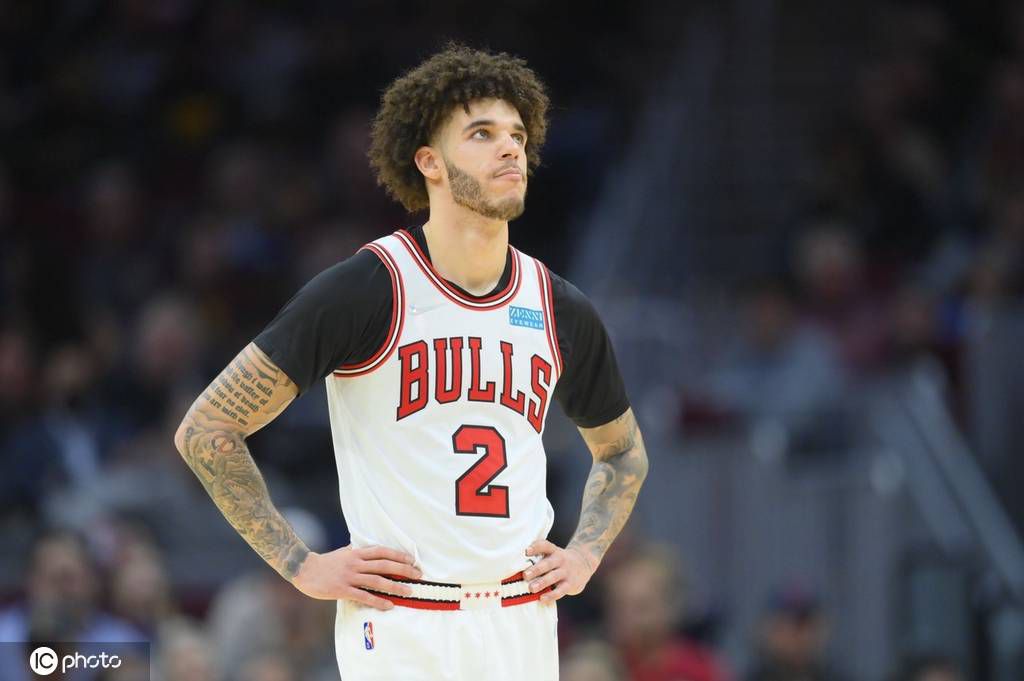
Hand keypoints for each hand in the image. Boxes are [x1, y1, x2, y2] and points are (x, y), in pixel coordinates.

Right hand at [291, 545, 421, 609]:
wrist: (304, 570)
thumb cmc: (325, 562)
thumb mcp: (343, 553)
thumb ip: (356, 551)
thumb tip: (368, 549)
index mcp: (356, 553)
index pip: (382, 552)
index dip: (398, 555)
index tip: (412, 560)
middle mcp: (355, 563)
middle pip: (384, 565)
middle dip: (403, 570)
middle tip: (418, 575)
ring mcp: (349, 576)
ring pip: (377, 581)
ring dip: (395, 586)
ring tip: (409, 591)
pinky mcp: (342, 590)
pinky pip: (364, 596)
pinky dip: (378, 601)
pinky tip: (389, 605)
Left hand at [523, 539, 597, 602]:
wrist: (584, 563)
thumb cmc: (559, 560)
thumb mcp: (553, 554)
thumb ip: (540, 558)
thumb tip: (517, 567)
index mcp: (554, 551)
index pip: (545, 546)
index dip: (536, 547)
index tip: (526, 551)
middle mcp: (560, 560)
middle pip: (548, 563)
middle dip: (536, 569)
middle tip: (525, 575)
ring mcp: (566, 572)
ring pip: (553, 577)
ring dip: (542, 583)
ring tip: (531, 589)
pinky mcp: (570, 584)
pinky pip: (560, 590)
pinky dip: (551, 595)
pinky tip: (542, 599)